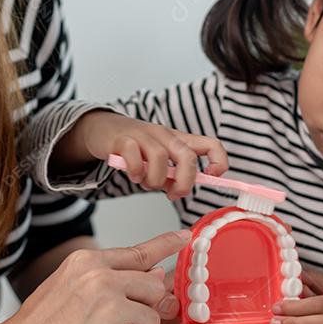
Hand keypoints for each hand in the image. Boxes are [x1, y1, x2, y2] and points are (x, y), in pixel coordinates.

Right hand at [0, 230, 190, 323]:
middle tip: (110, 322)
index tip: (185, 237)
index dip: (165, 244)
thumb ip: (110, 278)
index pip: (138, 252)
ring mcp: (111, 307)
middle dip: (141, 307)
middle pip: (153, 288)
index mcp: (87, 261)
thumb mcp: (67, 287)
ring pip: (150, 318)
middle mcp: (101, 278)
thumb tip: (154, 274)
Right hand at [73, 111, 227, 200]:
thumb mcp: (159, 159)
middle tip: (173, 194)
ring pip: (160, 158)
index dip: (218, 161)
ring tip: (145, 182)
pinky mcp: (123, 139)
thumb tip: (178, 191)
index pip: (210, 144)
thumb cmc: (136, 147)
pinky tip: (132, 174)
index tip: (211, 177)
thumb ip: (171, 175)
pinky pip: (134, 156)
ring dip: (154, 180)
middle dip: (184, 182)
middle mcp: (165, 135)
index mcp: (179, 140)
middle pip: (187, 156)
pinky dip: (135, 171)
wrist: (104, 129)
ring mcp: (143, 135)